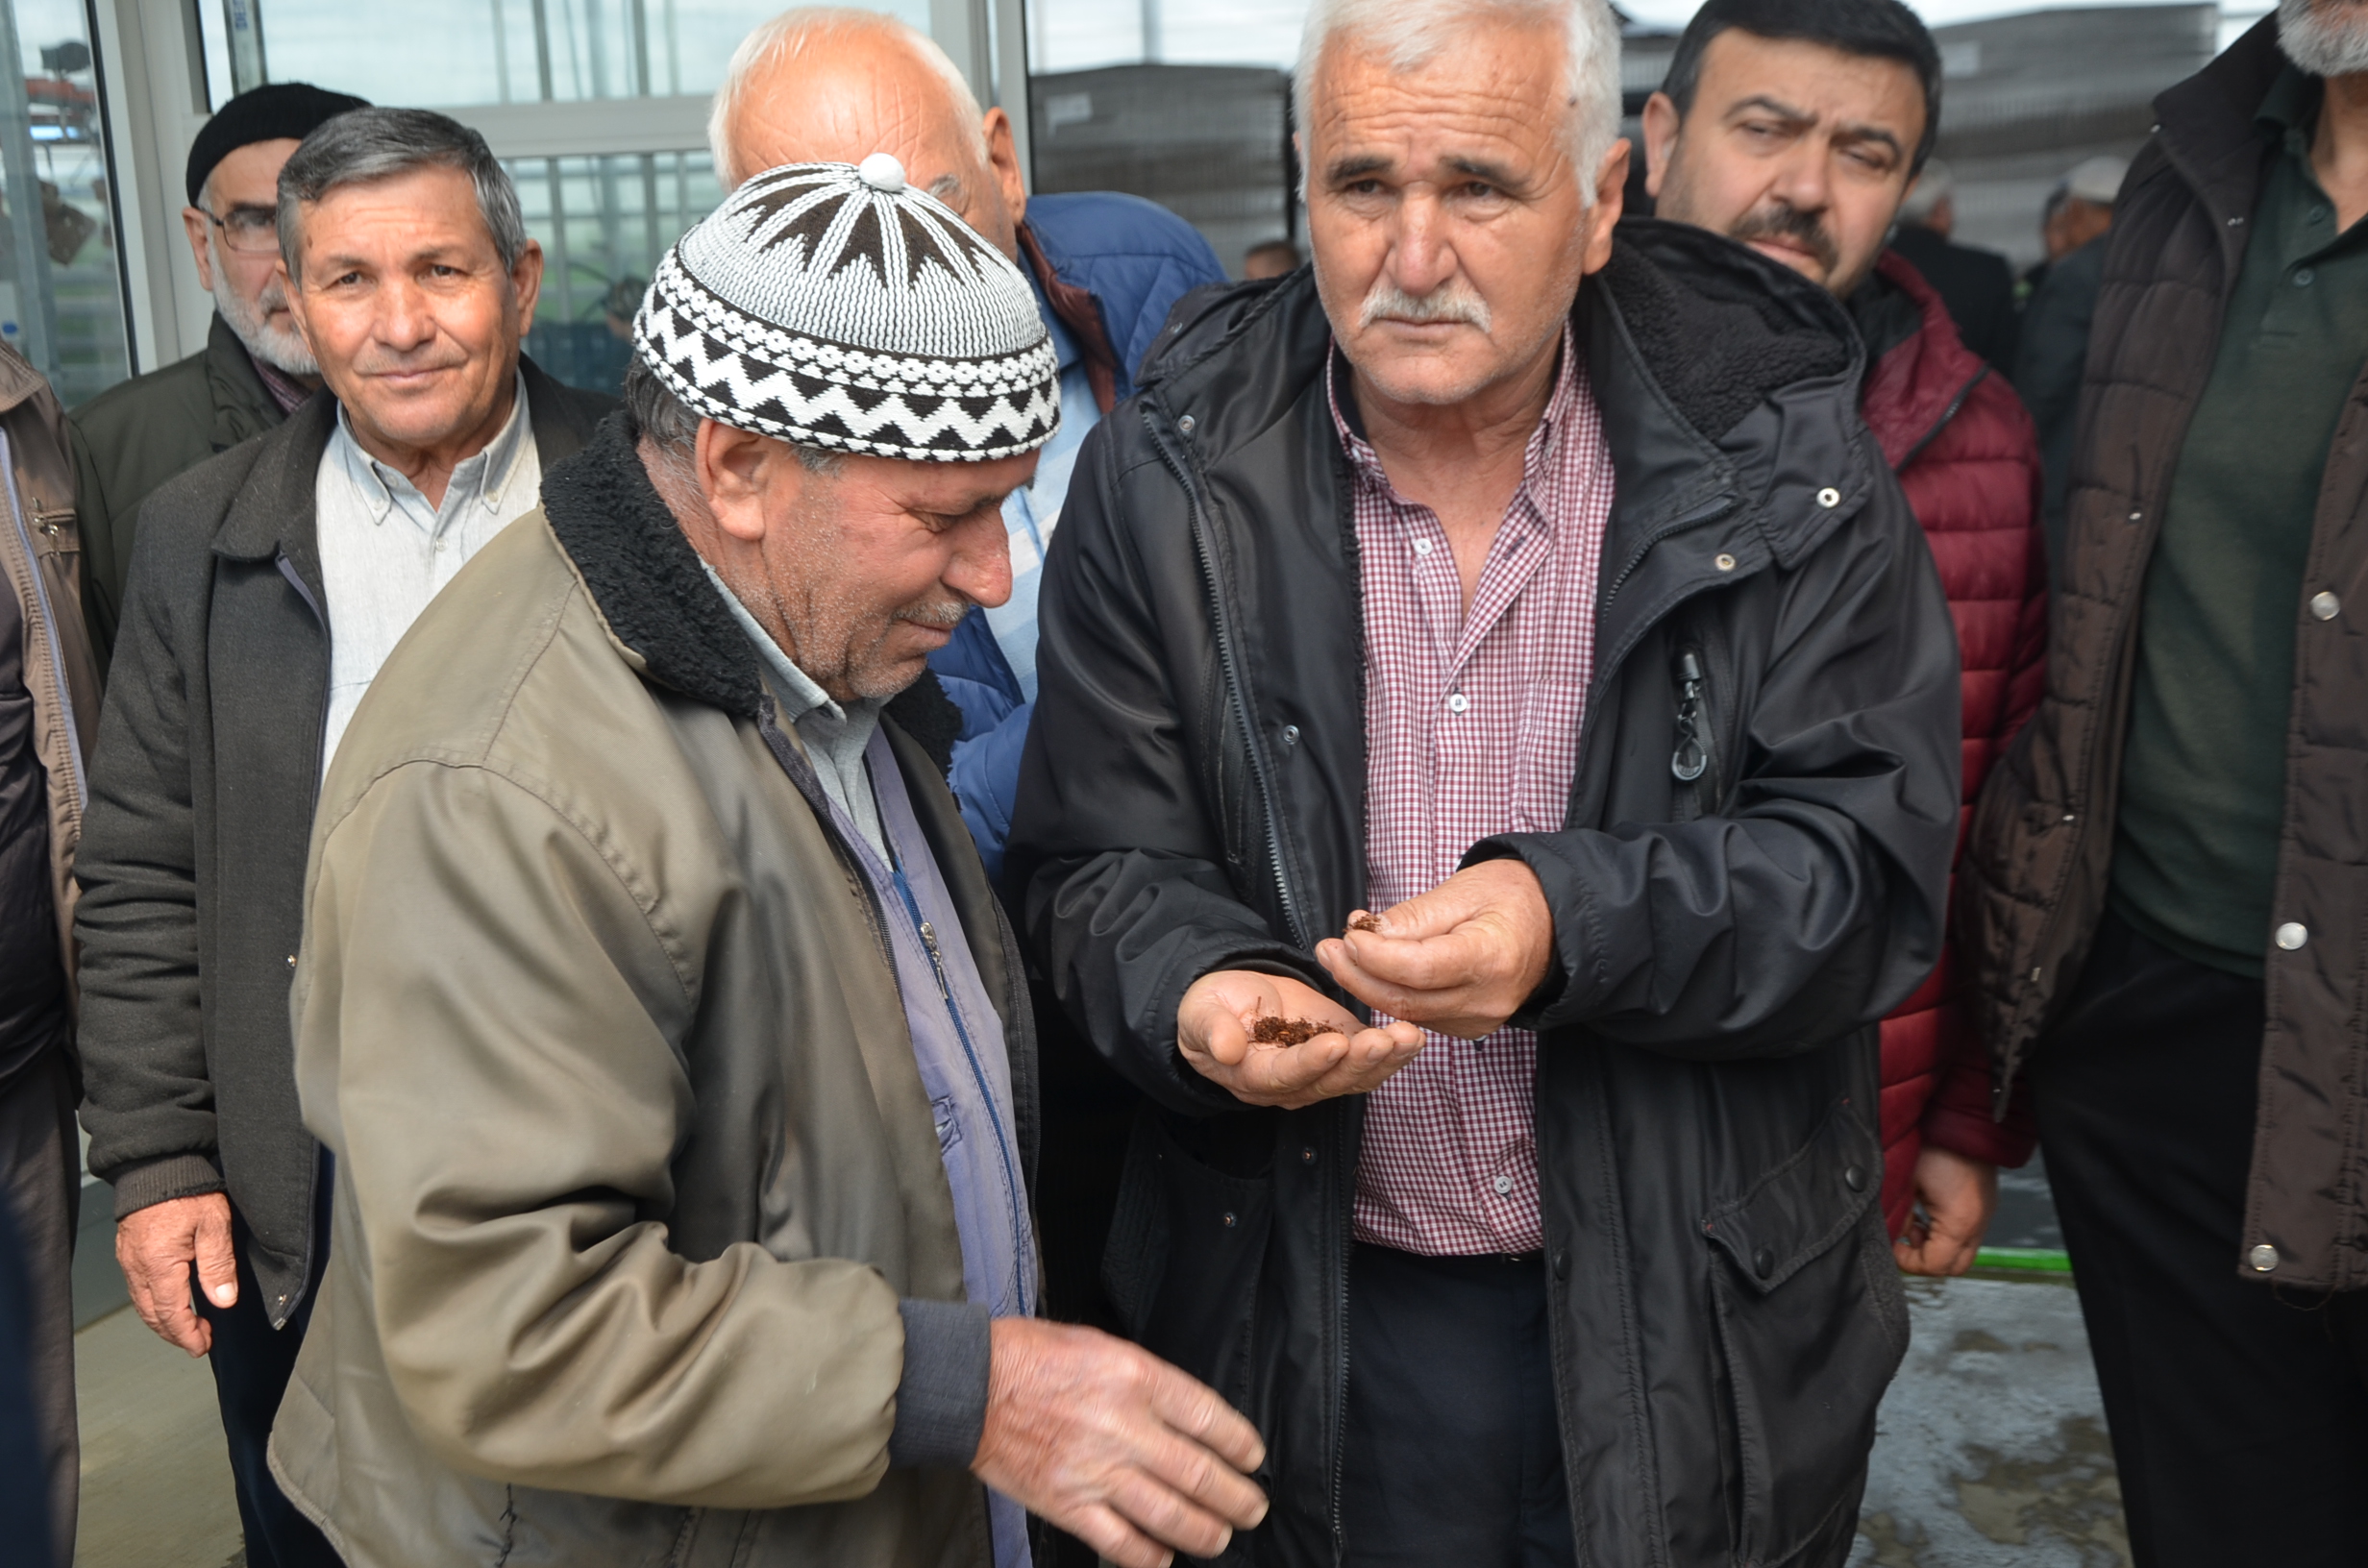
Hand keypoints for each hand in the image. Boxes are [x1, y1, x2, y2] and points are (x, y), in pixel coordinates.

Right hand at [115, 1192, 236, 1355]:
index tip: (202, 1347)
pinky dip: (154, 1303)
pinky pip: (138, 1288)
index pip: (171, 1314)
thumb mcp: (214, 1224)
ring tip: (187, 1328)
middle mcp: (137, 1267)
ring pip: (143, 1303)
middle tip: (198, 1343)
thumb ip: (218, 1265)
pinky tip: (170, 1302)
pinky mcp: (127, 1251)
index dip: (187, 1335)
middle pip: (153, 1315)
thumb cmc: (187, 1190)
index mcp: (159, 1265)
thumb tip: (223, 1302)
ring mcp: (128, 1260)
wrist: (156, 1164)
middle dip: (175, 1334)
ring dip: (163, 1321)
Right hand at [973, 1317, 1267, 1567]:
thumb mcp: (1103, 1346)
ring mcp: (1096, 1470)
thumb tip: (1187, 1417)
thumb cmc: (1033, 1358)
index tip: (1252, 1458)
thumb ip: (1147, 1382)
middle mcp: (1123, 1425)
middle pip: (1200, 1473)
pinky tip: (1165, 1557)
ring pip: (1170, 1514)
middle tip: (1253, 1507)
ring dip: (1206, 1532)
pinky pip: (1121, 1543)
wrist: (971, 1385)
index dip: (1240, 1444)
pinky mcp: (1069, 1504)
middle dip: (1237, 1498)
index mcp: (1135, 1377)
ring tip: (1221, 1536)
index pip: (1209, 1417)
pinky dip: (1150, 1556)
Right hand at [1177, 971, 1422, 1108]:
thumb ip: (1211, 1031)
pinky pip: (1371, 1060)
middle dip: (1361, 1062)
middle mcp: (1293, 1084)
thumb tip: (1225, 1050)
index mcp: (1255, 1078)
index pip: (1286, 1075)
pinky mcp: (1343, 1053)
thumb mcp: (1200, 1014)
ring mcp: (1322, 1072)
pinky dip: (1395, 1051)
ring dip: (1387, 1059)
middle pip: (1331, 1081)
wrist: (1232, 1001)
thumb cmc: (1210, 1009)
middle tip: (1385, 1040)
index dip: (1311, 1063)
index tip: (1335, 1043)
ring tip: (1409, 1037)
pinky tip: (1414, 1036)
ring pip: (1358, 1075)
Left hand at [1315, 859, 1553, 1039]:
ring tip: (1338, 954)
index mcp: (1492, 959)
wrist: (1554, 925)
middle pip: (1406, 1000)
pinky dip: (1390, 994)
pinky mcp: (1470, 1027)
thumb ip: (1414, 918)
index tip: (1348, 935)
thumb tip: (1365, 935)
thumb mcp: (1463, 890)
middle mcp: (1488, 1000)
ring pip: (1407, 1013)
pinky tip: (1371, 969)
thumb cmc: (1512, 897)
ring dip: (1367, 985)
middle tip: (1327, 949)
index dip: (1376, 956)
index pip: (1420, 969)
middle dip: (1357, 975)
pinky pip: (1419, 1016)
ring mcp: (1480, 1020)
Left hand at [1893, 1146, 1997, 1276]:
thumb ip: (1896, 1214)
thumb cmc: (1935, 1143)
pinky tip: (1926, 1212)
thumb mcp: (1905, 1181)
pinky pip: (1966, 1234)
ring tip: (1914, 1222)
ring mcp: (1985, 1214)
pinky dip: (1945, 1232)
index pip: (1935, 1264)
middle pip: (1953, 1266)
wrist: (1962, 1118)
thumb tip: (1890, 1234)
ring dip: (1935, 1245)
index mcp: (1960, 1222)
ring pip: (1961, 1251)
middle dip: (1925, 1259)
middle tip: (1904, 1240)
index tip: (1892, 1245)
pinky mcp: (1984, 1205)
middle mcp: (1978, 1223)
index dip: (1909, 1261)